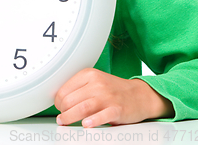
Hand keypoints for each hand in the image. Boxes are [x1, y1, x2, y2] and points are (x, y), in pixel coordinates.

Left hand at [54, 68, 173, 127]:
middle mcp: (97, 83)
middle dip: (62, 111)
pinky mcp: (117, 109)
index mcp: (89, 74)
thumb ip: (79, 88)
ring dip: (69, 117)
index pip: (64, 89)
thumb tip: (60, 100)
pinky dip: (93, 120)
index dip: (58, 101)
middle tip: (62, 118)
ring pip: (82, 107)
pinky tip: (86, 124)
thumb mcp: (95, 81)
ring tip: (65, 122)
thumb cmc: (114, 90)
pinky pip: (102, 115)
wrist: (139, 95)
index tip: (59, 107)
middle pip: (70, 99)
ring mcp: (107, 96)